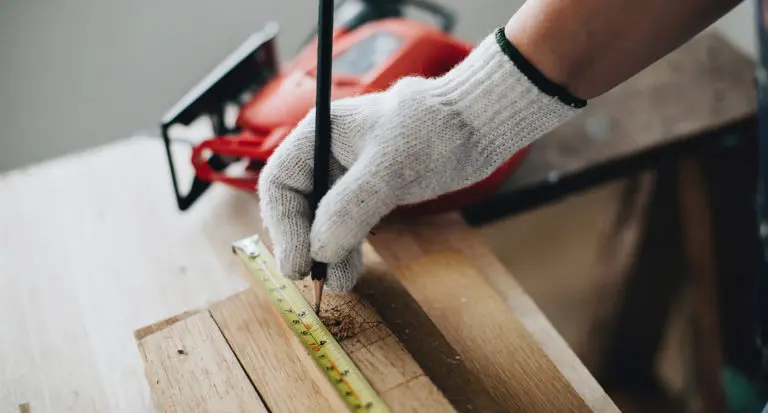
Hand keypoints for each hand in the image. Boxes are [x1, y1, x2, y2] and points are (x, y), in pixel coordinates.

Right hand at [258, 28, 583, 291]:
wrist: (476, 126)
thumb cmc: (435, 130)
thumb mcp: (391, 167)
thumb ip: (351, 207)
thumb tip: (320, 250)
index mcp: (319, 135)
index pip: (279, 183)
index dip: (282, 226)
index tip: (296, 263)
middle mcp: (325, 155)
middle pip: (294, 205)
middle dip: (302, 242)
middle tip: (314, 279)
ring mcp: (345, 175)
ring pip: (319, 221)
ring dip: (324, 252)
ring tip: (337, 283)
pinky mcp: (367, 192)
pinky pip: (344, 226)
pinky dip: (344, 249)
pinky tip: (349, 271)